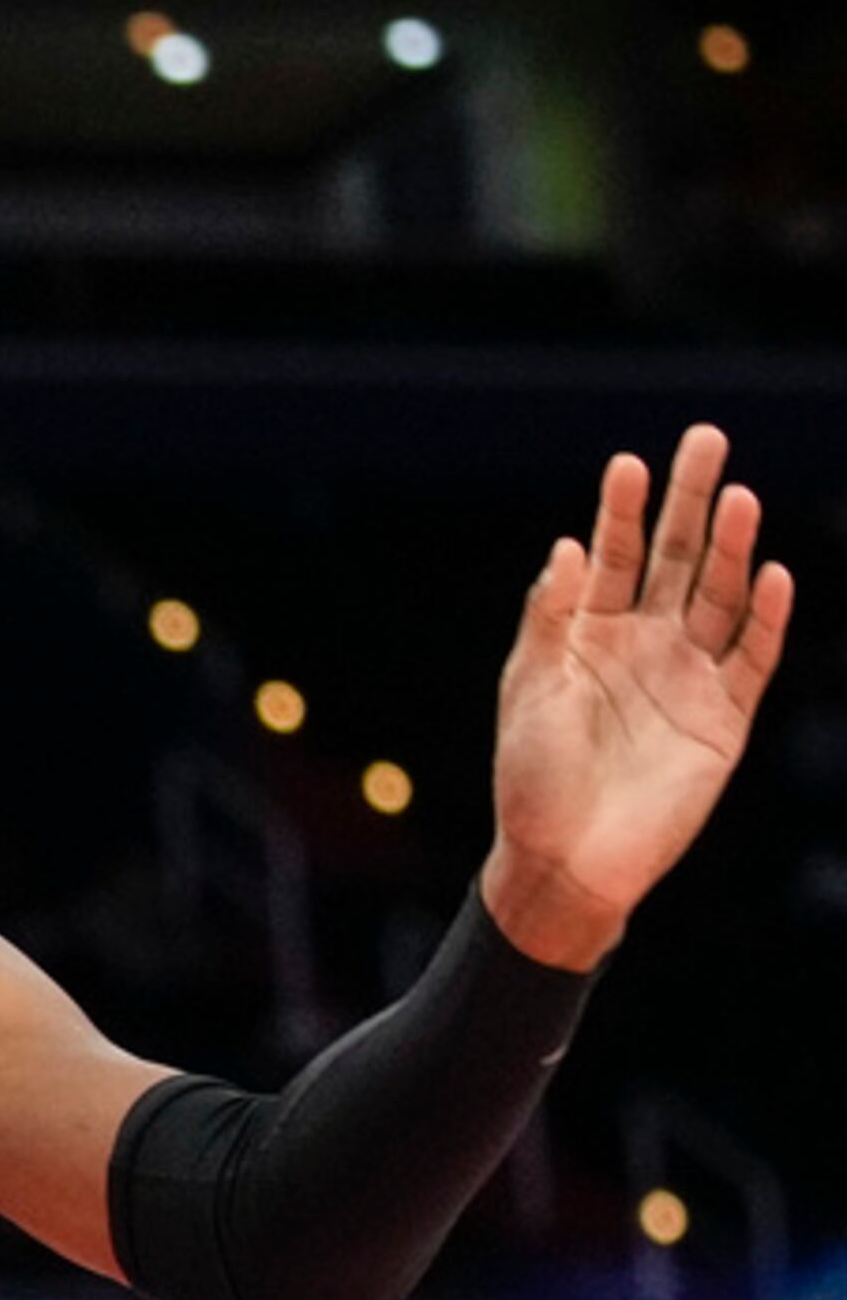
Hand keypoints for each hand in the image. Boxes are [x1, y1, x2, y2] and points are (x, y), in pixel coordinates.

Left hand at [484, 424, 795, 967]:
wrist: (565, 859)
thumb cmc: (531, 777)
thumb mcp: (528, 688)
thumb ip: (551, 618)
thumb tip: (569, 545)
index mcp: (588, 633)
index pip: (613, 555)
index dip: (622, 509)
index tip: (629, 461)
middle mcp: (644, 645)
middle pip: (675, 558)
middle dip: (690, 502)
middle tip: (707, 440)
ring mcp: (688, 678)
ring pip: (717, 597)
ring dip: (730, 548)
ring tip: (738, 496)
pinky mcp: (723, 719)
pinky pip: (750, 658)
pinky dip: (762, 618)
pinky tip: (769, 574)